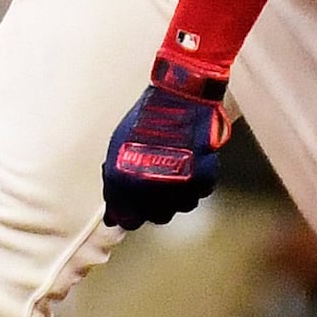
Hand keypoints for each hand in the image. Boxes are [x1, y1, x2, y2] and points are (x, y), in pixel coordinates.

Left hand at [102, 51, 229, 226]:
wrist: (180, 97)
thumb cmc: (146, 119)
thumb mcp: (118, 149)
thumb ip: (115, 184)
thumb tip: (113, 213)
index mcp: (124, 182)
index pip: (126, 219)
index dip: (130, 213)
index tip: (135, 208)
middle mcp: (150, 190)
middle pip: (156, 217)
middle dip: (155, 204)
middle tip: (158, 184)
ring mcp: (178, 186)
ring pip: (180, 207)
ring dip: (178, 194)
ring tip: (176, 170)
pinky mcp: (202, 179)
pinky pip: (199, 193)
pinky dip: (196, 183)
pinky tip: (190, 164)